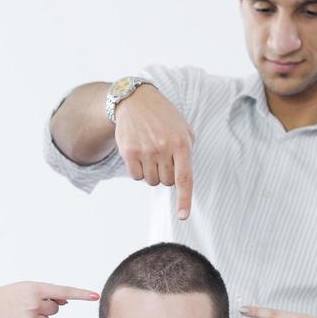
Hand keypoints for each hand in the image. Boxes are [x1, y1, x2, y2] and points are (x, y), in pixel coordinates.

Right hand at [0, 282, 98, 317]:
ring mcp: (30, 317)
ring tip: (19, 315)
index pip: (63, 291)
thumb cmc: (5, 298)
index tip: (95, 296)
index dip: (81, 294)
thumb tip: (65, 301)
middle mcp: (34, 302)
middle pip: (56, 309)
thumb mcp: (23, 289)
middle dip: (45, 308)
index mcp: (35, 287)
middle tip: (26, 306)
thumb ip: (45, 293)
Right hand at [114, 84, 195, 219]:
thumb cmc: (164, 118)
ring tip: (151, 153)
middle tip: (163, 157)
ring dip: (152, 173)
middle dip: (166, 175)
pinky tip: (139, 154)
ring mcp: (145, 150)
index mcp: (181, 144)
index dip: (184, 199)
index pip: (184, 178)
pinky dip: (139, 171)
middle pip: (166, 183)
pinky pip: (136, 177)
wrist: (136, 101)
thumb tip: (182, 180)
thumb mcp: (183, 129)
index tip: (183, 216)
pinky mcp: (129, 152)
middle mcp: (163, 148)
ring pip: (151, 181)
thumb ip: (187, 153)